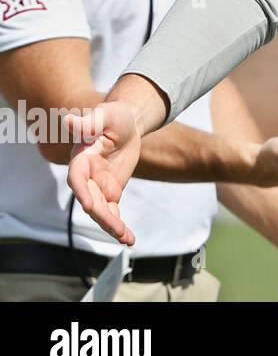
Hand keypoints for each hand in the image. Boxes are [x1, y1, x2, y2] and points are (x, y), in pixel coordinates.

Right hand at [65, 101, 144, 245]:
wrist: (126, 123)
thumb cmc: (113, 116)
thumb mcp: (105, 115)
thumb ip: (89, 122)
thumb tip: (70, 120)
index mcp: (81, 158)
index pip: (77, 178)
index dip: (81, 190)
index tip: (87, 204)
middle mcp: (86, 176)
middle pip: (91, 200)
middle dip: (102, 215)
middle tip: (117, 228)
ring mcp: (98, 186)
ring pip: (102, 211)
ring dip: (112, 225)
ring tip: (126, 238)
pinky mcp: (110, 192)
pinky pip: (113, 212)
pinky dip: (119, 226)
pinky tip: (129, 240)